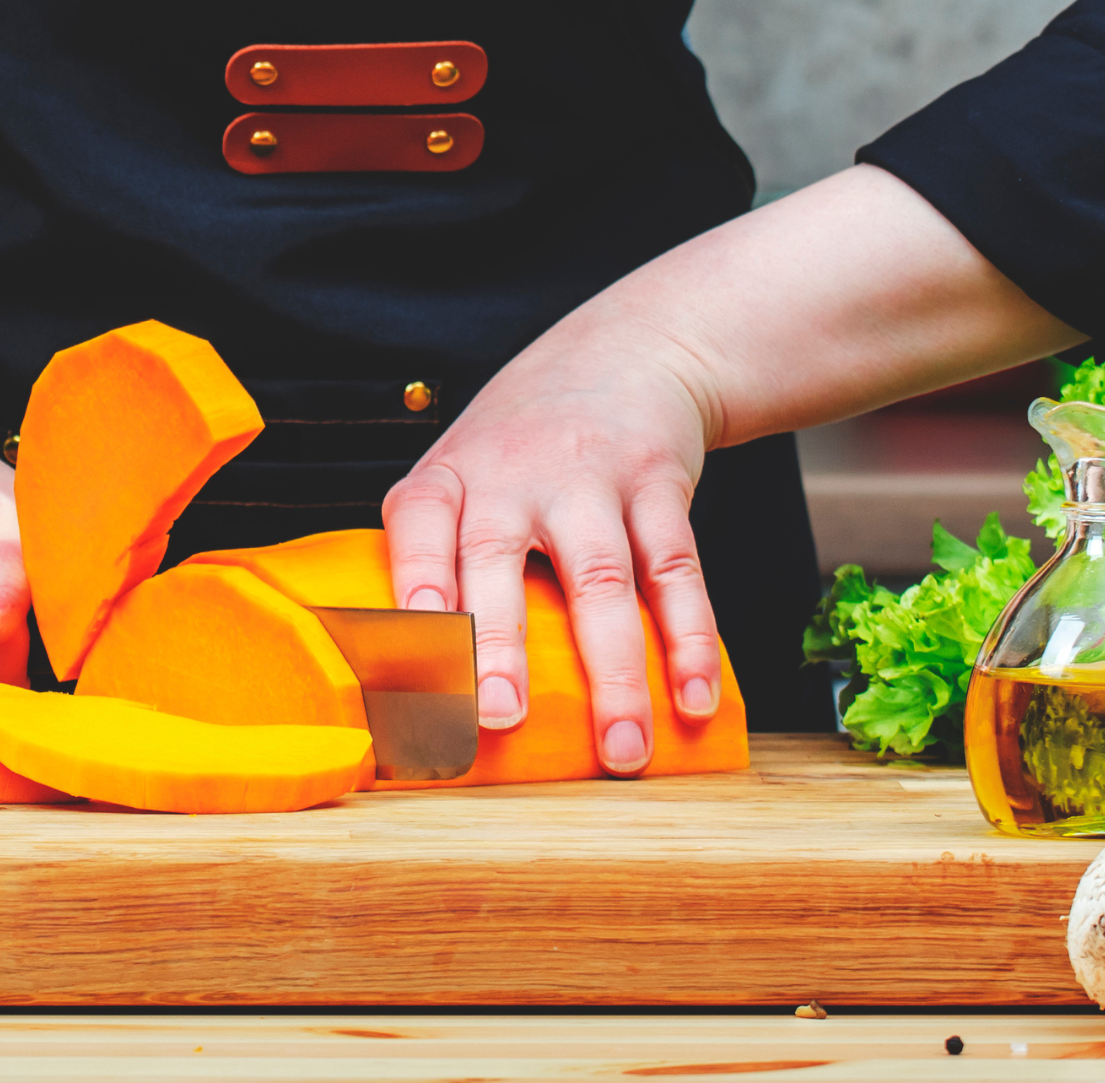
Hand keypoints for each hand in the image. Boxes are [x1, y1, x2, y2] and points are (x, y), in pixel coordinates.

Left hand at [382, 165, 1083, 772]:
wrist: (626, 352)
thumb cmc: (523, 446)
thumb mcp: (464, 476)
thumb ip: (445, 563)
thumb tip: (418, 692)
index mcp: (448, 478)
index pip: (416, 530)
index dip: (411, 586)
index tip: (412, 650)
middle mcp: (509, 474)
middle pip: (496, 559)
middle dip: (496, 642)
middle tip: (498, 718)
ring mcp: (586, 477)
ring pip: (598, 579)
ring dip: (613, 674)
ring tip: (623, 753)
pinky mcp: (657, 483)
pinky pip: (676, 569)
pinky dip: (689, 640)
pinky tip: (693, 698)